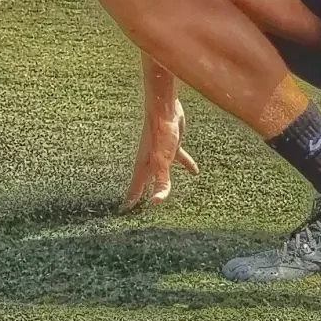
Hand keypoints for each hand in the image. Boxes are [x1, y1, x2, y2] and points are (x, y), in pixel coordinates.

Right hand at [122, 97, 198, 211]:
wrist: (165, 109)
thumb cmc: (160, 134)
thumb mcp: (162, 161)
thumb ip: (161, 181)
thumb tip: (156, 202)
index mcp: (144, 166)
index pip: (135, 188)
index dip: (131, 200)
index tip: (124, 211)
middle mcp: (150, 161)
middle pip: (145, 182)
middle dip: (142, 193)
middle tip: (138, 205)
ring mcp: (161, 153)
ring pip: (161, 172)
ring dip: (161, 182)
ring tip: (162, 193)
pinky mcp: (172, 146)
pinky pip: (179, 159)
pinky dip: (186, 166)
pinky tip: (195, 172)